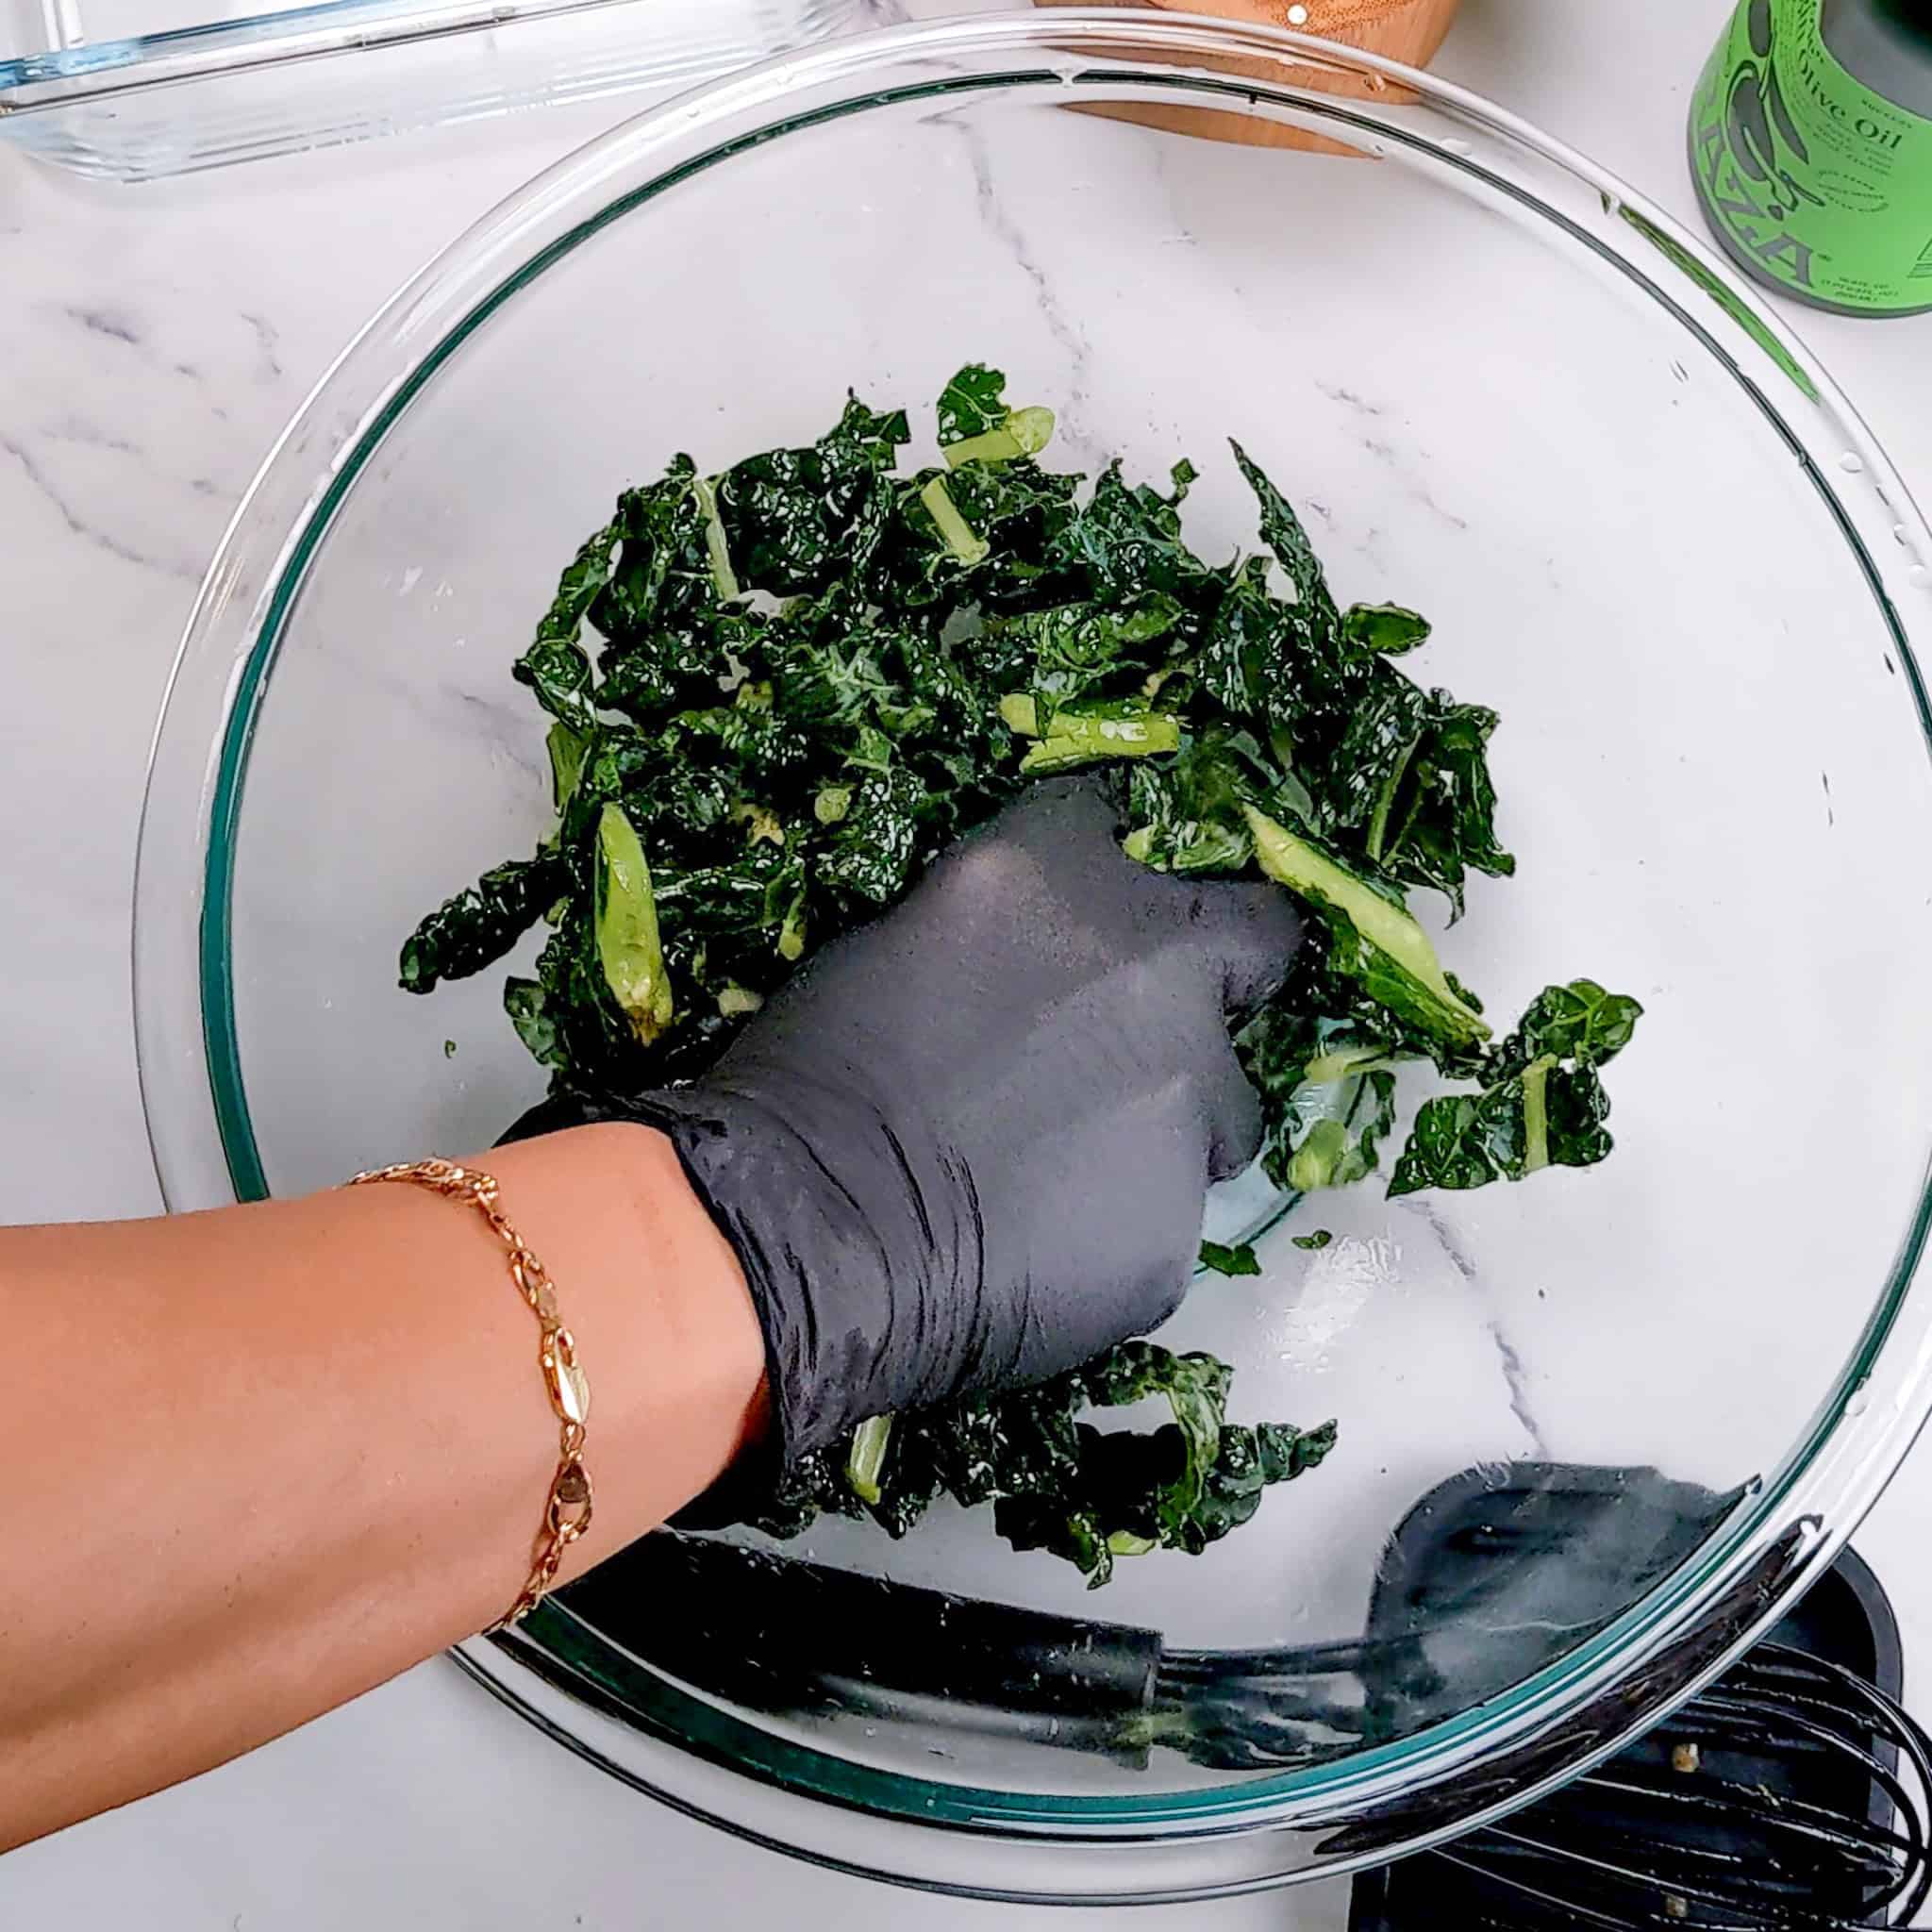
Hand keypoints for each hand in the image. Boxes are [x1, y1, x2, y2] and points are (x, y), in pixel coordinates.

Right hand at [511, 778, 1301, 1464]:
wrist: (802, 1239)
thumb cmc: (806, 1081)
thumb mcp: (893, 949)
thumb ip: (1002, 937)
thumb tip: (1035, 966)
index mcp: (1061, 878)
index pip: (1121, 824)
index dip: (1108, 878)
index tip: (1092, 912)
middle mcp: (1155, 972)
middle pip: (1254, 940)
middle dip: (1226, 972)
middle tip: (1161, 1026)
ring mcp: (1185, 1100)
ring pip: (1223, 1106)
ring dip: (1171, 1121)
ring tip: (1070, 1172)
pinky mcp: (1180, 1224)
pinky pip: (1168, 1214)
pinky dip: (1120, 1224)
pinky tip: (1040, 1247)